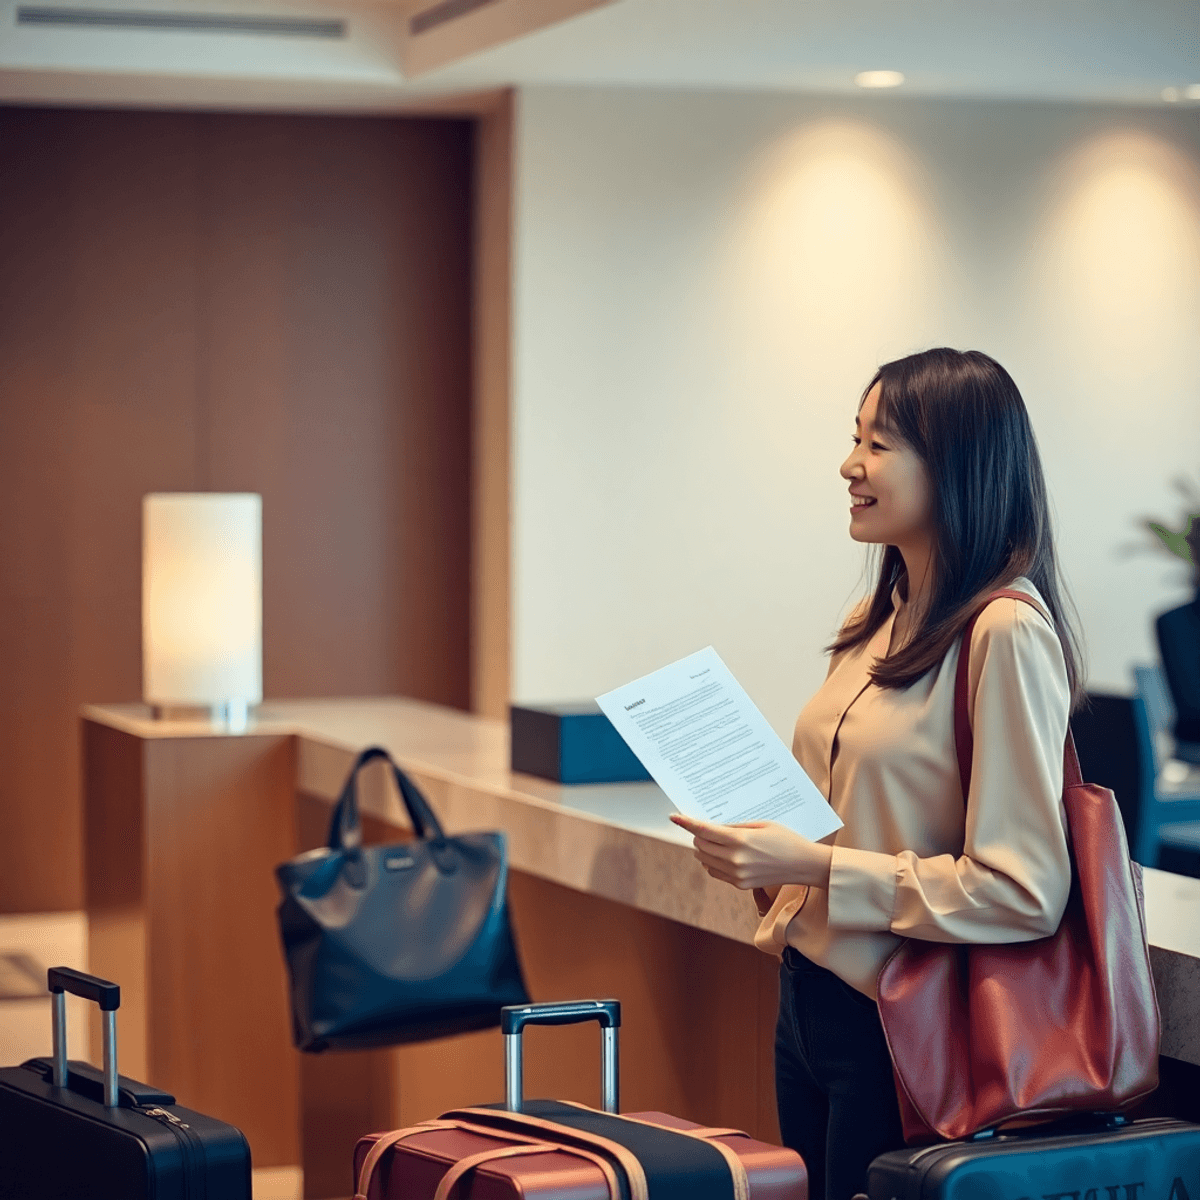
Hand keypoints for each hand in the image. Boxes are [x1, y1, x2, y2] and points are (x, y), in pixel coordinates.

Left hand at [669, 813, 832, 890]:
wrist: (804, 865)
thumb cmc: (785, 839)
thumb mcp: (760, 824)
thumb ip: (735, 826)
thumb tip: (713, 826)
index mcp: (740, 841)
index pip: (704, 831)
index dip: (686, 823)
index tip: (674, 816)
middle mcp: (735, 859)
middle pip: (700, 846)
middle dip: (697, 835)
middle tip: (703, 827)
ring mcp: (737, 874)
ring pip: (704, 860)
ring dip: (703, 849)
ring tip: (713, 840)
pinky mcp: (740, 884)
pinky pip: (714, 872)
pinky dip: (711, 861)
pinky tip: (721, 854)